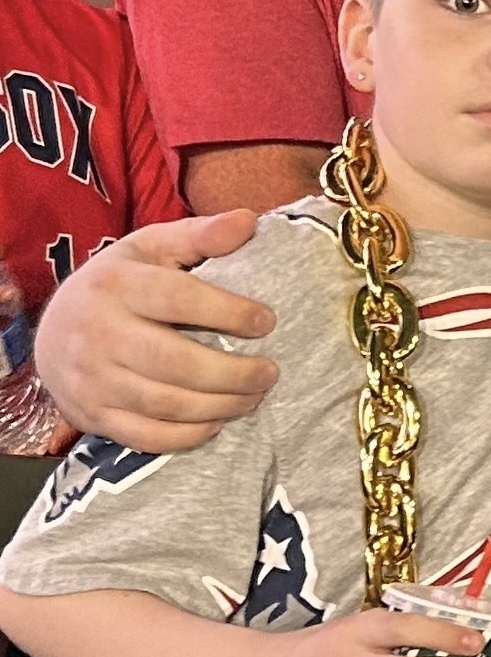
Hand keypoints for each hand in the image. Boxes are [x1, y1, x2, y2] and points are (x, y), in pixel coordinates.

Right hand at [31, 213, 276, 451]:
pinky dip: (188, 435)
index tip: (268, 322)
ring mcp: (92, 380)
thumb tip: (249, 221)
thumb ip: (201, 235)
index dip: (229, 313)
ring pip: (165, 403)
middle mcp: (99, 334)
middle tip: (270, 373)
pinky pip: (145, 435)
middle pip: (175, 363)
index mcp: (117, 286)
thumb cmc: (120, 283)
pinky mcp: (92, 415)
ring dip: (220, 405)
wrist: (53, 331)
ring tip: (254, 396)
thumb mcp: (152, 248)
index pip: (180, 300)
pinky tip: (217, 422)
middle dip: (233, 373)